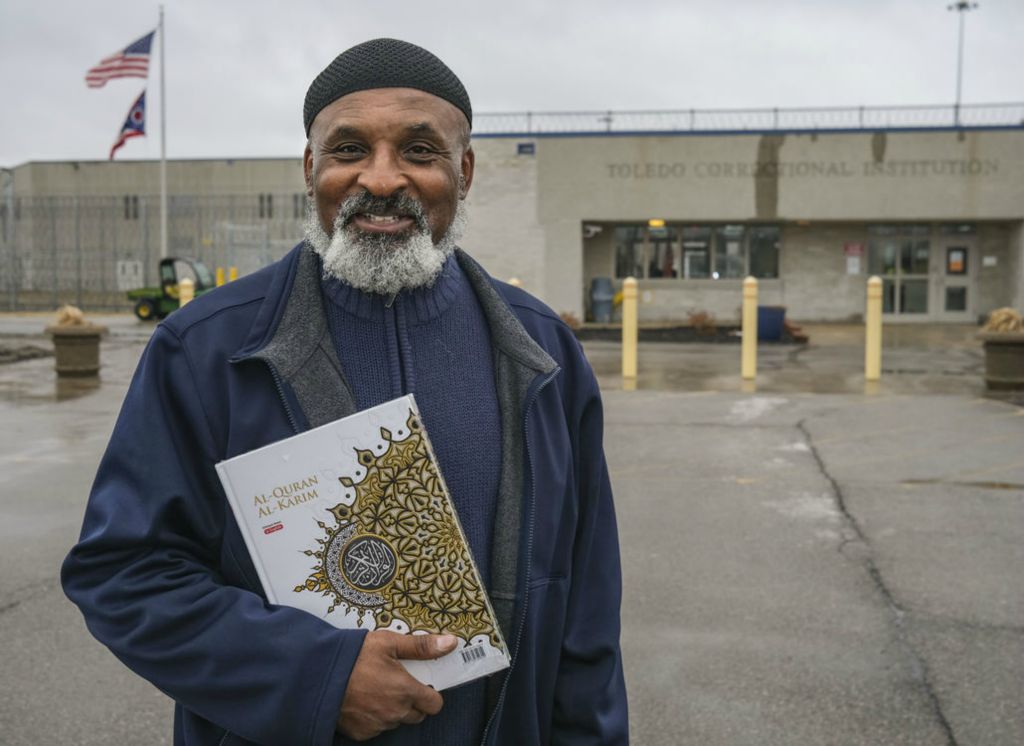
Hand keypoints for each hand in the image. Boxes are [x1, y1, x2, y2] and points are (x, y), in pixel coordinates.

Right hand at [337, 631, 457, 740]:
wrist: (318, 674)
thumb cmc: (354, 656)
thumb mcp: (389, 643)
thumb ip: (421, 646)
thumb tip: (450, 643)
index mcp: (406, 691)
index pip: (435, 704)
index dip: (431, 693)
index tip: (421, 683)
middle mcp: (395, 713)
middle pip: (417, 715)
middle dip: (413, 702)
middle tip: (397, 683)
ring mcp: (378, 725)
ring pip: (396, 721)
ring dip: (393, 709)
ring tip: (377, 688)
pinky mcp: (361, 733)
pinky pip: (377, 728)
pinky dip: (374, 717)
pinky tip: (363, 700)